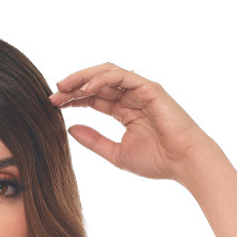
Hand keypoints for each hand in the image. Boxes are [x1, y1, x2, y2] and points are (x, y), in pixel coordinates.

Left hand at [49, 63, 211, 181]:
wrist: (184, 163)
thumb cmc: (158, 160)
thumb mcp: (116, 153)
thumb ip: (94, 141)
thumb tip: (70, 129)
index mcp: (124, 110)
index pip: (94, 98)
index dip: (73, 99)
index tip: (53, 106)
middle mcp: (131, 97)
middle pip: (97, 83)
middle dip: (73, 86)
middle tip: (53, 95)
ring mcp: (141, 90)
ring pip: (107, 73)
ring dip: (83, 77)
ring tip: (64, 87)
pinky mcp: (149, 88)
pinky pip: (121, 77)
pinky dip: (102, 79)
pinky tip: (85, 89)